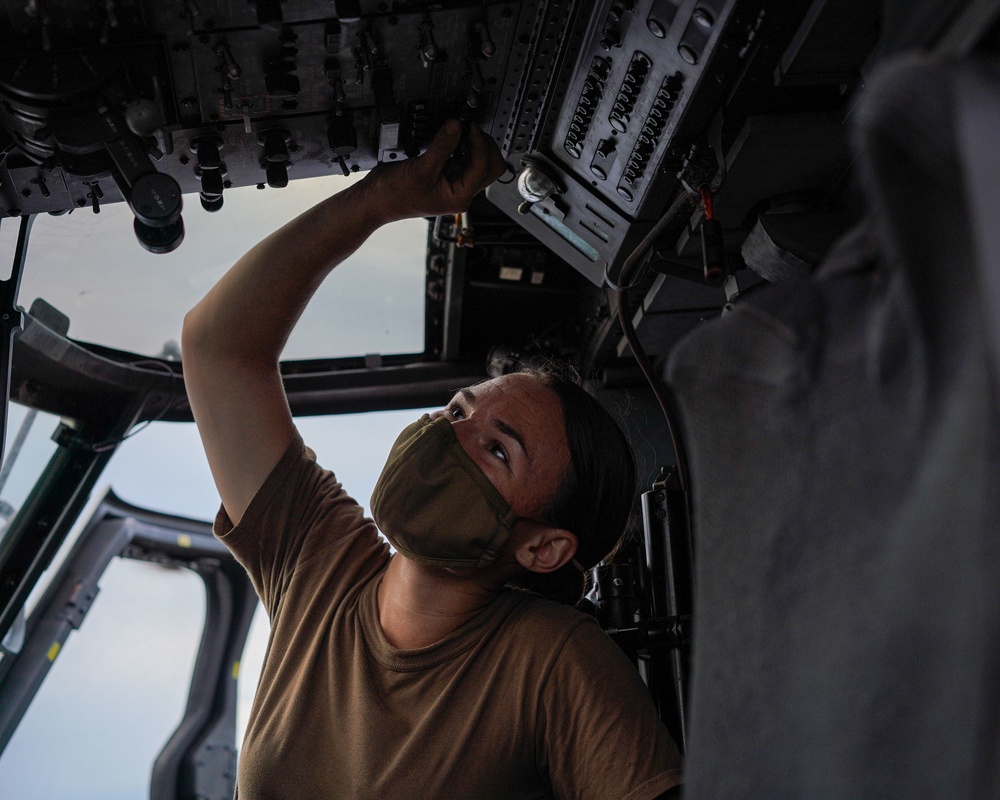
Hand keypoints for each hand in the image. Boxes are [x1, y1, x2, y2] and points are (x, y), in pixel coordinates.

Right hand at [362, 120, 506, 222]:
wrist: (376, 200)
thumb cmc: (395, 195)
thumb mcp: (421, 169)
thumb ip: (442, 146)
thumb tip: (457, 126)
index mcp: (460, 197)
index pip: (483, 168)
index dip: (480, 144)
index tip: (470, 126)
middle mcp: (461, 191)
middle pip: (490, 167)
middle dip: (484, 146)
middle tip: (470, 128)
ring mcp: (455, 182)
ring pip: (479, 161)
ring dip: (474, 144)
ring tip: (460, 130)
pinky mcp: (446, 173)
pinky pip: (463, 157)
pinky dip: (462, 145)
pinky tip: (452, 136)